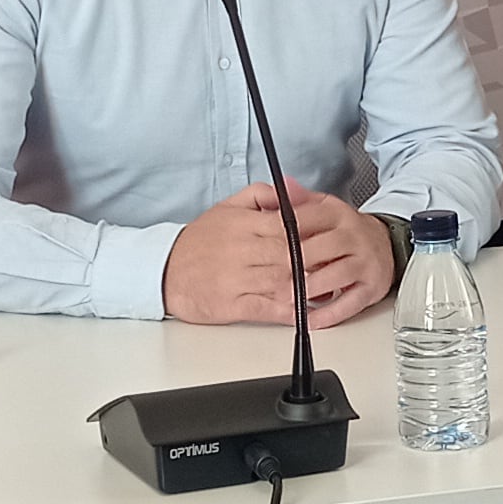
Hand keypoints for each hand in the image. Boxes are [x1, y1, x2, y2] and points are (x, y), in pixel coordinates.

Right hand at [163, 181, 391, 324]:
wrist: (164, 271)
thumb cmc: (199, 241)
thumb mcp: (227, 207)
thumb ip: (261, 195)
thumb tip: (291, 192)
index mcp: (243, 225)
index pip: (288, 225)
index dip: (314, 232)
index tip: (333, 236)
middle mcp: (242, 251)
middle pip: (290, 254)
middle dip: (317, 260)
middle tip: (338, 264)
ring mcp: (237, 279)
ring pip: (283, 282)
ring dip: (309, 287)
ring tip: (330, 288)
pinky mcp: (233, 305)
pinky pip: (267, 308)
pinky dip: (290, 311)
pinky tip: (306, 311)